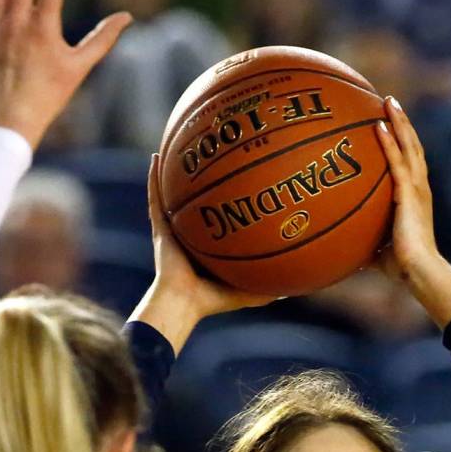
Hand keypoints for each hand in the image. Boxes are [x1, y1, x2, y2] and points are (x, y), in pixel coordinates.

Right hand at [147, 153, 273, 320]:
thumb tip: (296, 287)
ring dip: (175, 173)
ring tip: (180, 148)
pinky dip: (154, 178)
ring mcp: (173, 231)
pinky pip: (156, 198)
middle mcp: (189, 236)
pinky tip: (157, 156)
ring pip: (174, 195)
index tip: (242, 184)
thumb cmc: (213, 301)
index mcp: (206, 248)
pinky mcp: (160, 229)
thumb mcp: (248, 292)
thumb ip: (269, 287)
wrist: (183, 303)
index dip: (227, 204)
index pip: (217, 221)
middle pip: (197, 203)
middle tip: (213, 158)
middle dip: (203, 183)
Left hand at [374, 97, 450, 327]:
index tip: (390, 124)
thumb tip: (343, 253)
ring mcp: (416, 188)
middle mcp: (419, 187)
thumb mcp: (377, 251)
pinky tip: (378, 125)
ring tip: (388, 101)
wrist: (418, 270)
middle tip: (390, 102)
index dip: (402, 142)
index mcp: (414, 197)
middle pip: (412, 146)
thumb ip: (363, 245)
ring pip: (409, 146)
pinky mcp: (409, 193)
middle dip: (402, 123)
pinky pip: (397, 161)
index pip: (410, 163)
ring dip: (399, 122)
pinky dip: (389, 142)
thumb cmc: (400, 267)